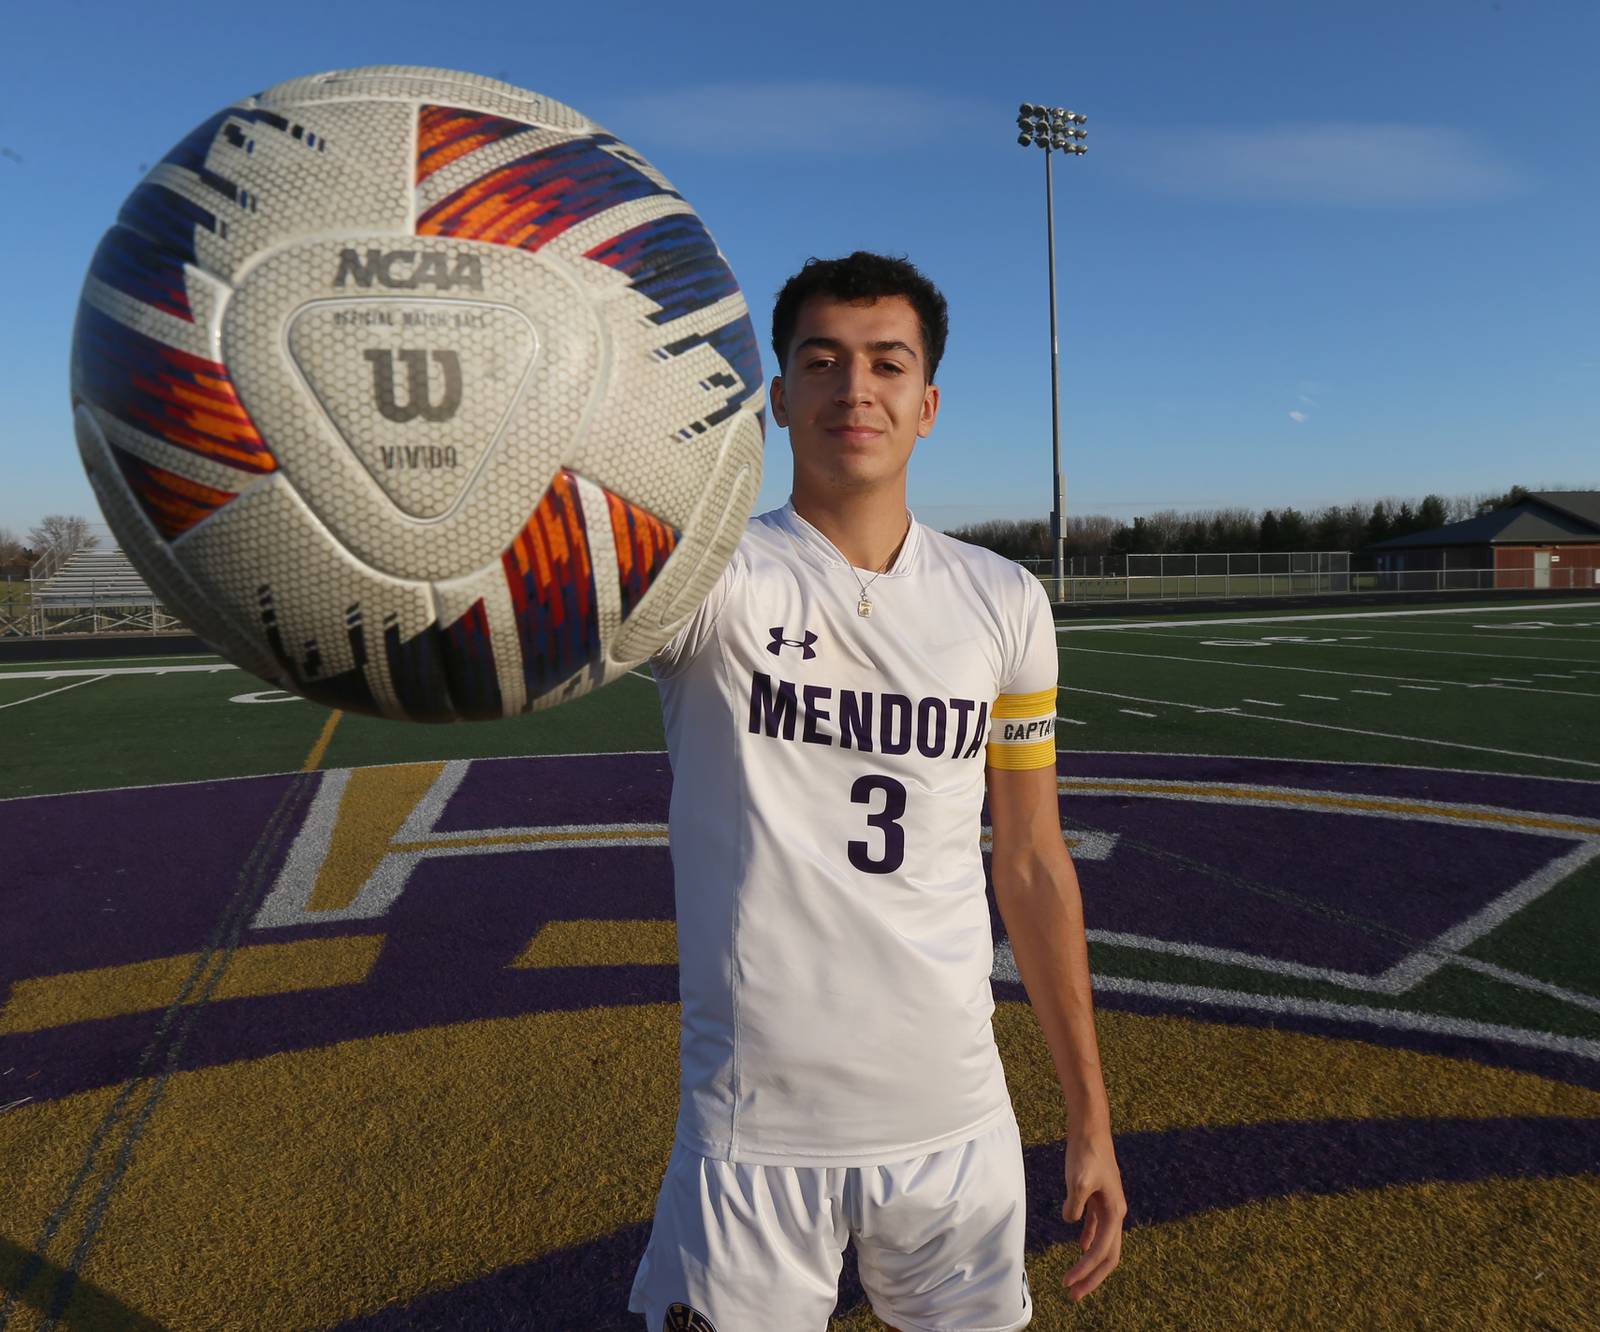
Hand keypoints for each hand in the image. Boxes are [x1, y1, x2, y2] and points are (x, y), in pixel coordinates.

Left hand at [1060, 1130, 1125, 1301]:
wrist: (1091, 1130)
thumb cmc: (1086, 1152)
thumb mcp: (1079, 1178)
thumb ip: (1076, 1203)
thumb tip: (1071, 1222)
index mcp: (1115, 1211)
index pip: (1101, 1251)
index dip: (1084, 1270)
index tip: (1067, 1282)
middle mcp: (1116, 1213)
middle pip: (1107, 1256)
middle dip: (1092, 1278)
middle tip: (1073, 1296)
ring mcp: (1108, 1206)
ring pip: (1103, 1244)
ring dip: (1090, 1263)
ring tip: (1074, 1280)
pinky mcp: (1099, 1198)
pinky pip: (1097, 1228)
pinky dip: (1089, 1241)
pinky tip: (1080, 1247)